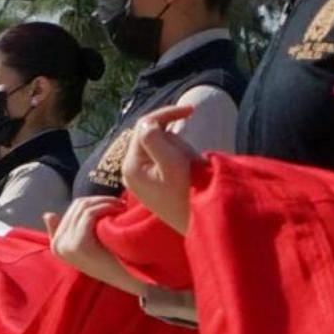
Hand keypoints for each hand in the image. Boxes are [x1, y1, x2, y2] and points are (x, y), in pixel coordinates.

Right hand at [43, 197, 140, 295]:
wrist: (128, 279)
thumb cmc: (113, 261)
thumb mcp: (87, 245)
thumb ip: (68, 231)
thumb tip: (48, 214)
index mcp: (56, 245)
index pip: (72, 209)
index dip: (93, 201)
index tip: (110, 202)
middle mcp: (58, 245)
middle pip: (77, 206)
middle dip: (99, 200)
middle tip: (119, 202)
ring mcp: (66, 245)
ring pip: (84, 208)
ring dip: (105, 202)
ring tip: (121, 206)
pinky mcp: (78, 244)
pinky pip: (89, 214)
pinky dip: (105, 208)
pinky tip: (118, 210)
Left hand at [123, 105, 201, 234]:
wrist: (201, 221)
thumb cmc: (188, 193)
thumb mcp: (171, 162)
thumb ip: (154, 139)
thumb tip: (147, 123)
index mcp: (131, 165)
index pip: (144, 126)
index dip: (166, 114)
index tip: (191, 111)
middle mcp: (131, 171)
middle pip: (149, 136)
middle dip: (172, 138)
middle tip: (189, 153)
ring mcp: (141, 177)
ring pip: (159, 146)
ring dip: (177, 148)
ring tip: (189, 164)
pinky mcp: (153, 181)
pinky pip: (163, 158)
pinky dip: (177, 156)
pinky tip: (187, 168)